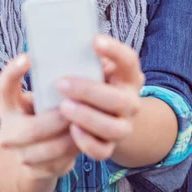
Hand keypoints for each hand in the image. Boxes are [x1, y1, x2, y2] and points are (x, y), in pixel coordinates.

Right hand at [0, 53, 79, 179]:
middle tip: (79, 109)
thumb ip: (50, 83)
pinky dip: (75, 152)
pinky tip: (87, 140)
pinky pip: (59, 164)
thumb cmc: (39, 114)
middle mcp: (8, 131)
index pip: (4, 87)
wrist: (30, 154)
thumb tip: (87, 58)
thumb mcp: (37, 98)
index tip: (28, 57)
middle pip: (31, 129)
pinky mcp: (35, 171)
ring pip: (50, 150)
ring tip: (89, 125)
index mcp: (8, 106)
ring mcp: (20, 154)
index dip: (13, 72)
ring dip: (72, 137)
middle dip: (58, 121)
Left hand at [57, 34, 144, 160]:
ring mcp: (123, 127)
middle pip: (119, 100)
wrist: (107, 117)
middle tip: (61, 83)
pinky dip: (86, 141)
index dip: (115, 51)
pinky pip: (101, 151)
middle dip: (88, 91)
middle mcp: (131, 102)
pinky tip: (71, 129)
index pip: (129, 61)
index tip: (94, 40)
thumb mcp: (96, 69)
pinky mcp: (110, 147)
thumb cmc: (94, 84)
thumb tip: (62, 44)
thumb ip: (86, 59)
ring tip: (63, 107)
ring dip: (86, 117)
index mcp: (128, 77)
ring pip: (112, 128)